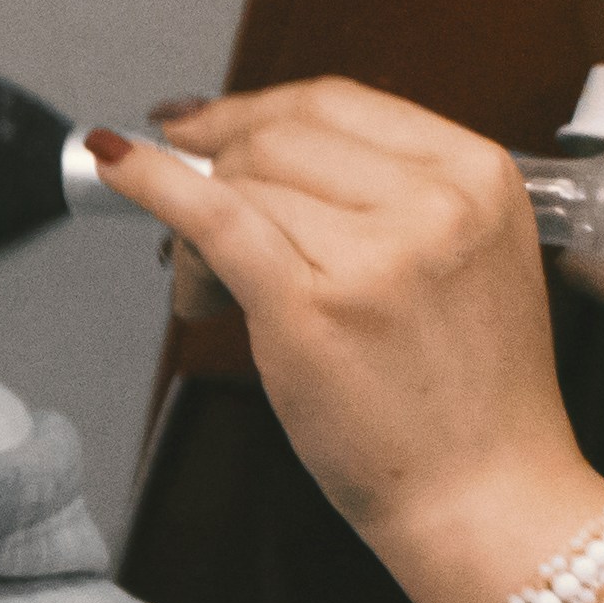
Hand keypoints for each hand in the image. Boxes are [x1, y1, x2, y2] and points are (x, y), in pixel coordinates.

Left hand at [96, 77, 603, 602]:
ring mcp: (374, 254)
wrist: (488, 500)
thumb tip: (253, 153)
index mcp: (478, 175)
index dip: (254, 108)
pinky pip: (211, 217)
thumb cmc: (467, 397)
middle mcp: (434, 202)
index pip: (339, 101)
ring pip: (244, 183)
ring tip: (211, 286)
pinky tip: (115, 164)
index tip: (205, 124)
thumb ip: (385, 197)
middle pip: (282, 135)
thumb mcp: (464, 259)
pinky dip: (152, 183)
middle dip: (222, 166)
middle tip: (195, 215)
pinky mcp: (310, 308)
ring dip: (199, 220)